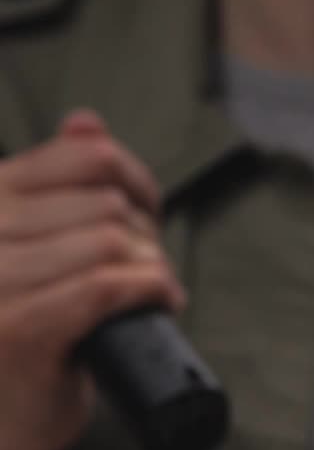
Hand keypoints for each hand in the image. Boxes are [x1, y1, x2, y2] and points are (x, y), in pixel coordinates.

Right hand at [0, 110, 184, 449]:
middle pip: (108, 204)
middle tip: (145, 271)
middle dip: (146, 236)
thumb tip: (85, 122)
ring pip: (112, 242)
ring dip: (150, 268)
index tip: (146, 215)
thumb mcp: (29, 242)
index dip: (136, 181)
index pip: (88, 155)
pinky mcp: (18, 328)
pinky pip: (107, 286)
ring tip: (147, 293)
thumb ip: (53, 183)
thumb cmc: (19, 328)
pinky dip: (149, 291)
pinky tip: (160, 304)